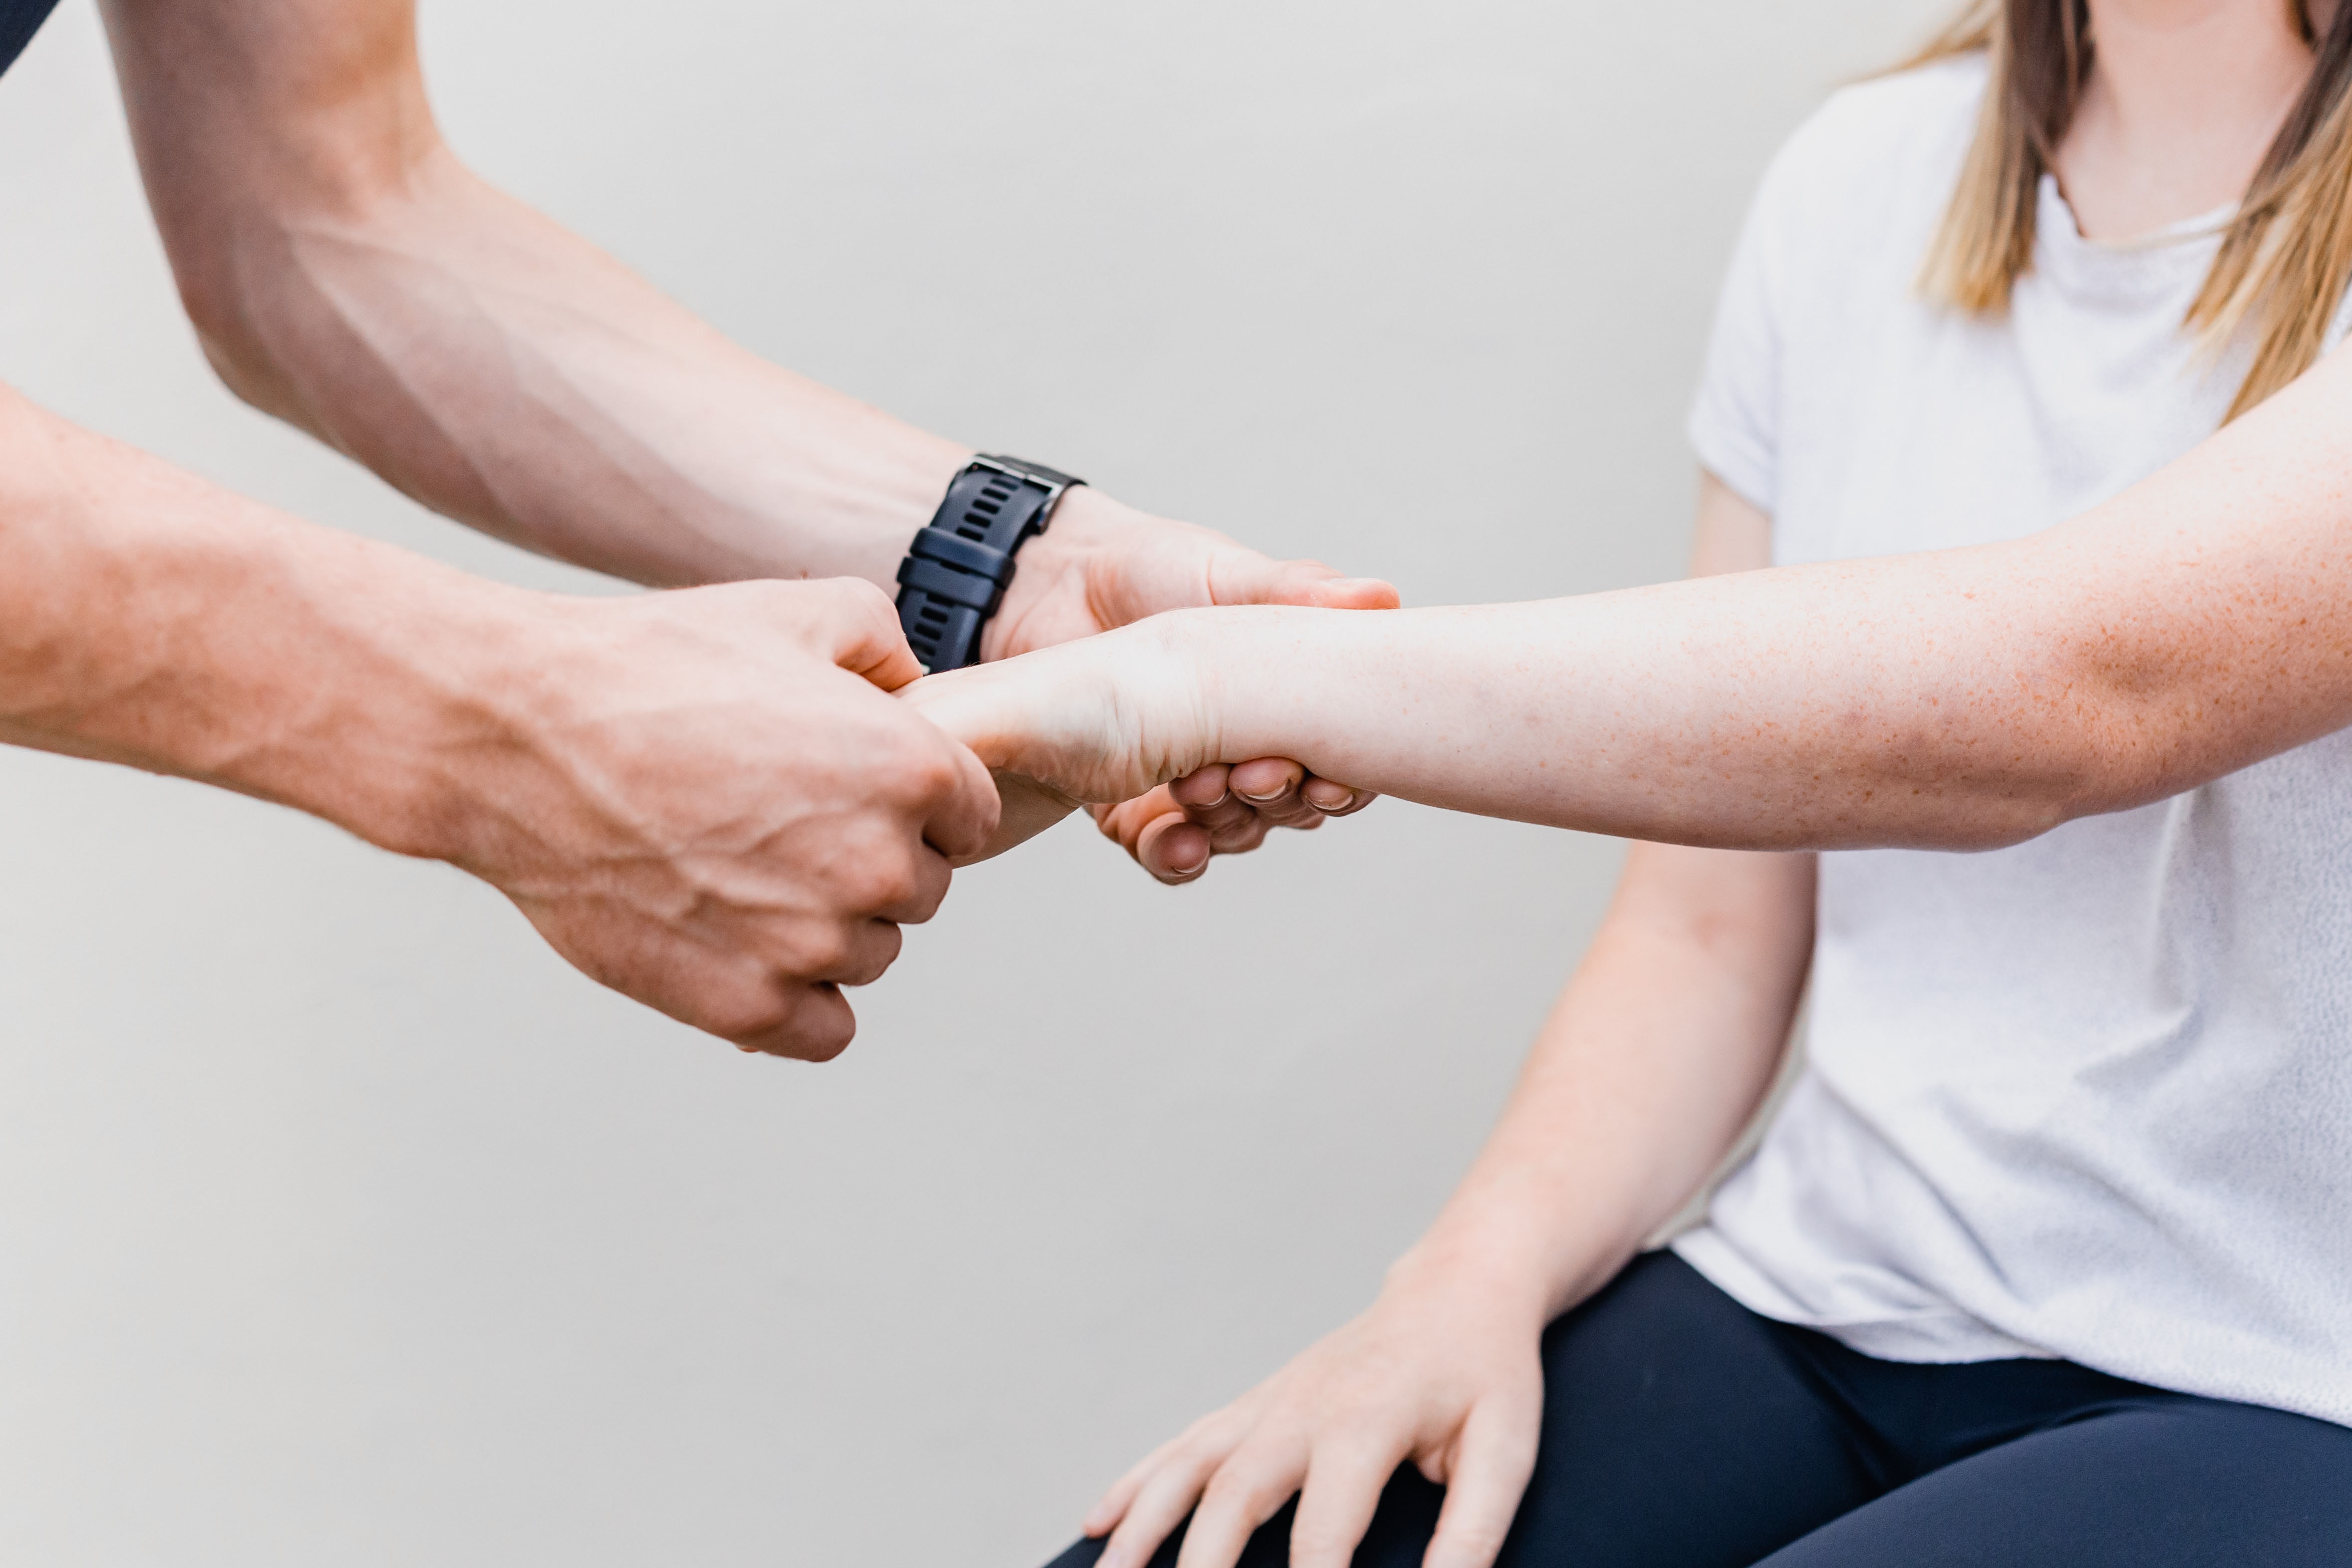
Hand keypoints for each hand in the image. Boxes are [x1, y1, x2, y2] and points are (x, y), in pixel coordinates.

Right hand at [437, 578, 996, 1058]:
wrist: (518, 737)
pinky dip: (795, 999)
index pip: (970, 815)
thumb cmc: (651, 665)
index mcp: (913, 770)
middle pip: (922, 888)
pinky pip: (825, 1029)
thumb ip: (887, 645)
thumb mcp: (795, 610)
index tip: (848, 782)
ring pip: (870, 954)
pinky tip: (744, 946)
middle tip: (778, 820)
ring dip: (825, 925)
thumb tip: (914, 688)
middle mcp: (879, 864)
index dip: (915, 797)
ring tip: (738, 868)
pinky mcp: (747, 1007)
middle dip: (869, 857)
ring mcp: (812, 944)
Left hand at [986, 488, 1391, 880]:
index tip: (1331, 780)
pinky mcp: (1136, 807)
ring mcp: (1196, 783)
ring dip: (1230, 823)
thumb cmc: (1151, 568)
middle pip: (1295, 807)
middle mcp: (1251, 749)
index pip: (1344, 761)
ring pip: (1238, 833)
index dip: (1347, 782)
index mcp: (1289, 699)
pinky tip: (1178, 844)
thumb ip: (1295, 592)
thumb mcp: (1226, 574)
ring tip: (1200, 789)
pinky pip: (1167, 851)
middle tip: (1252, 774)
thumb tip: (1381, 597)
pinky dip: (1177, 855)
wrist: (1051, 587)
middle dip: (1281, 800)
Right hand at [1085, 1246, 1548, 1567]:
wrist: (1459, 1289)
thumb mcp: (1505, 1451)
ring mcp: (1270, 1402)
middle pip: (1232, 1497)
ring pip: (1189, 1466)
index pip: (1324, 1536)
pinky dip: (1138, 1482)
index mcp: (1366, 1422)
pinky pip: (1185, 1443)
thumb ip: (1471, 1533)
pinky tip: (1100, 1522)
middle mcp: (1302, 1408)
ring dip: (1144, 1526)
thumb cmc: (1488, 1374)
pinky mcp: (1257, 1402)